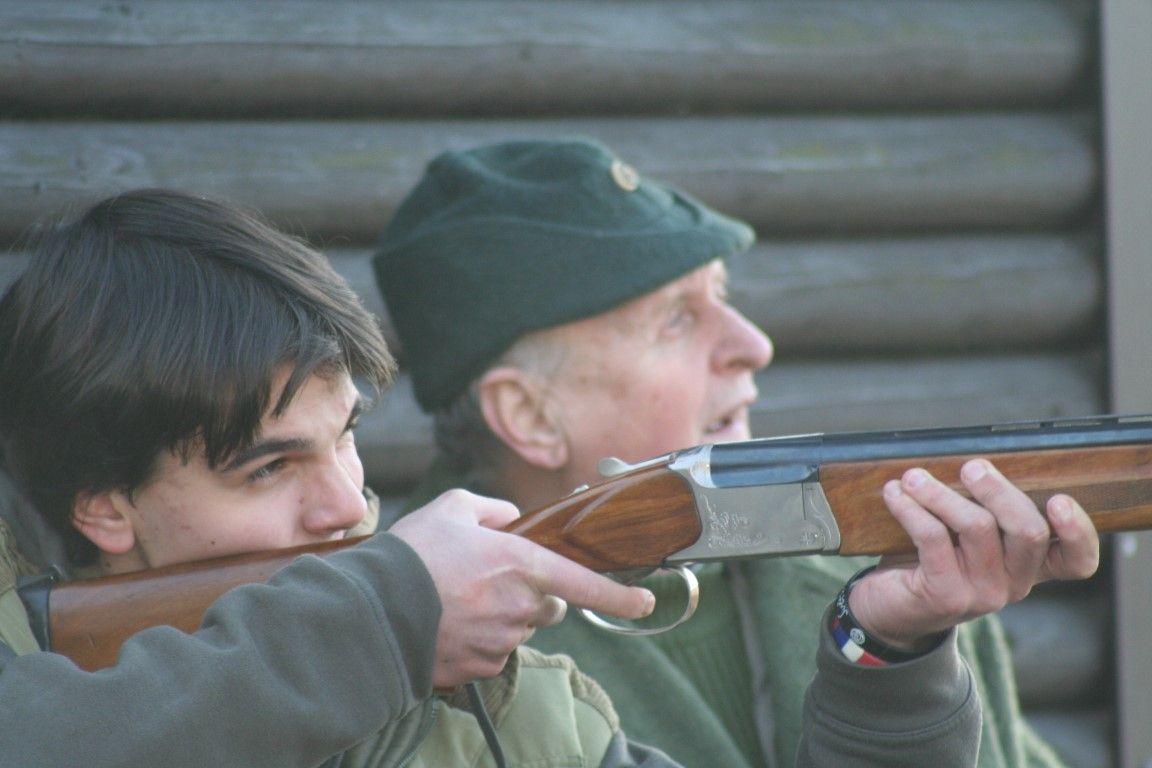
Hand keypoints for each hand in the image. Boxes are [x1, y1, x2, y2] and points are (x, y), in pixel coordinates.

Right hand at [389, 489, 654, 686]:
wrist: (372, 611)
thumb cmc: (413, 555)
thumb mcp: (452, 508)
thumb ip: (492, 509)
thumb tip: (511, 517)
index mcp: (522, 564)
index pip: (586, 584)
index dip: (620, 596)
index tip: (645, 602)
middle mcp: (520, 607)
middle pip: (551, 606)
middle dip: (535, 595)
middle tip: (494, 580)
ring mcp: (501, 642)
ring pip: (520, 629)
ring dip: (503, 617)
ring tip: (458, 600)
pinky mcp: (480, 669)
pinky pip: (493, 654)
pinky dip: (479, 641)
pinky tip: (449, 624)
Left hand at [848, 458, 1099, 650]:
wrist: (889, 609)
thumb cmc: (929, 560)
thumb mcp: (964, 535)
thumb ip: (982, 508)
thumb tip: (972, 464)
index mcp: (1029, 566)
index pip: (1077, 561)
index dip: (1079, 531)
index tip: (1059, 499)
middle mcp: (1015, 584)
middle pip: (1029, 531)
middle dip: (999, 490)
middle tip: (971, 468)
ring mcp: (984, 594)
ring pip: (977, 527)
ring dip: (941, 493)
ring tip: (914, 478)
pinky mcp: (946, 596)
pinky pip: (933, 537)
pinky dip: (911, 508)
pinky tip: (895, 494)